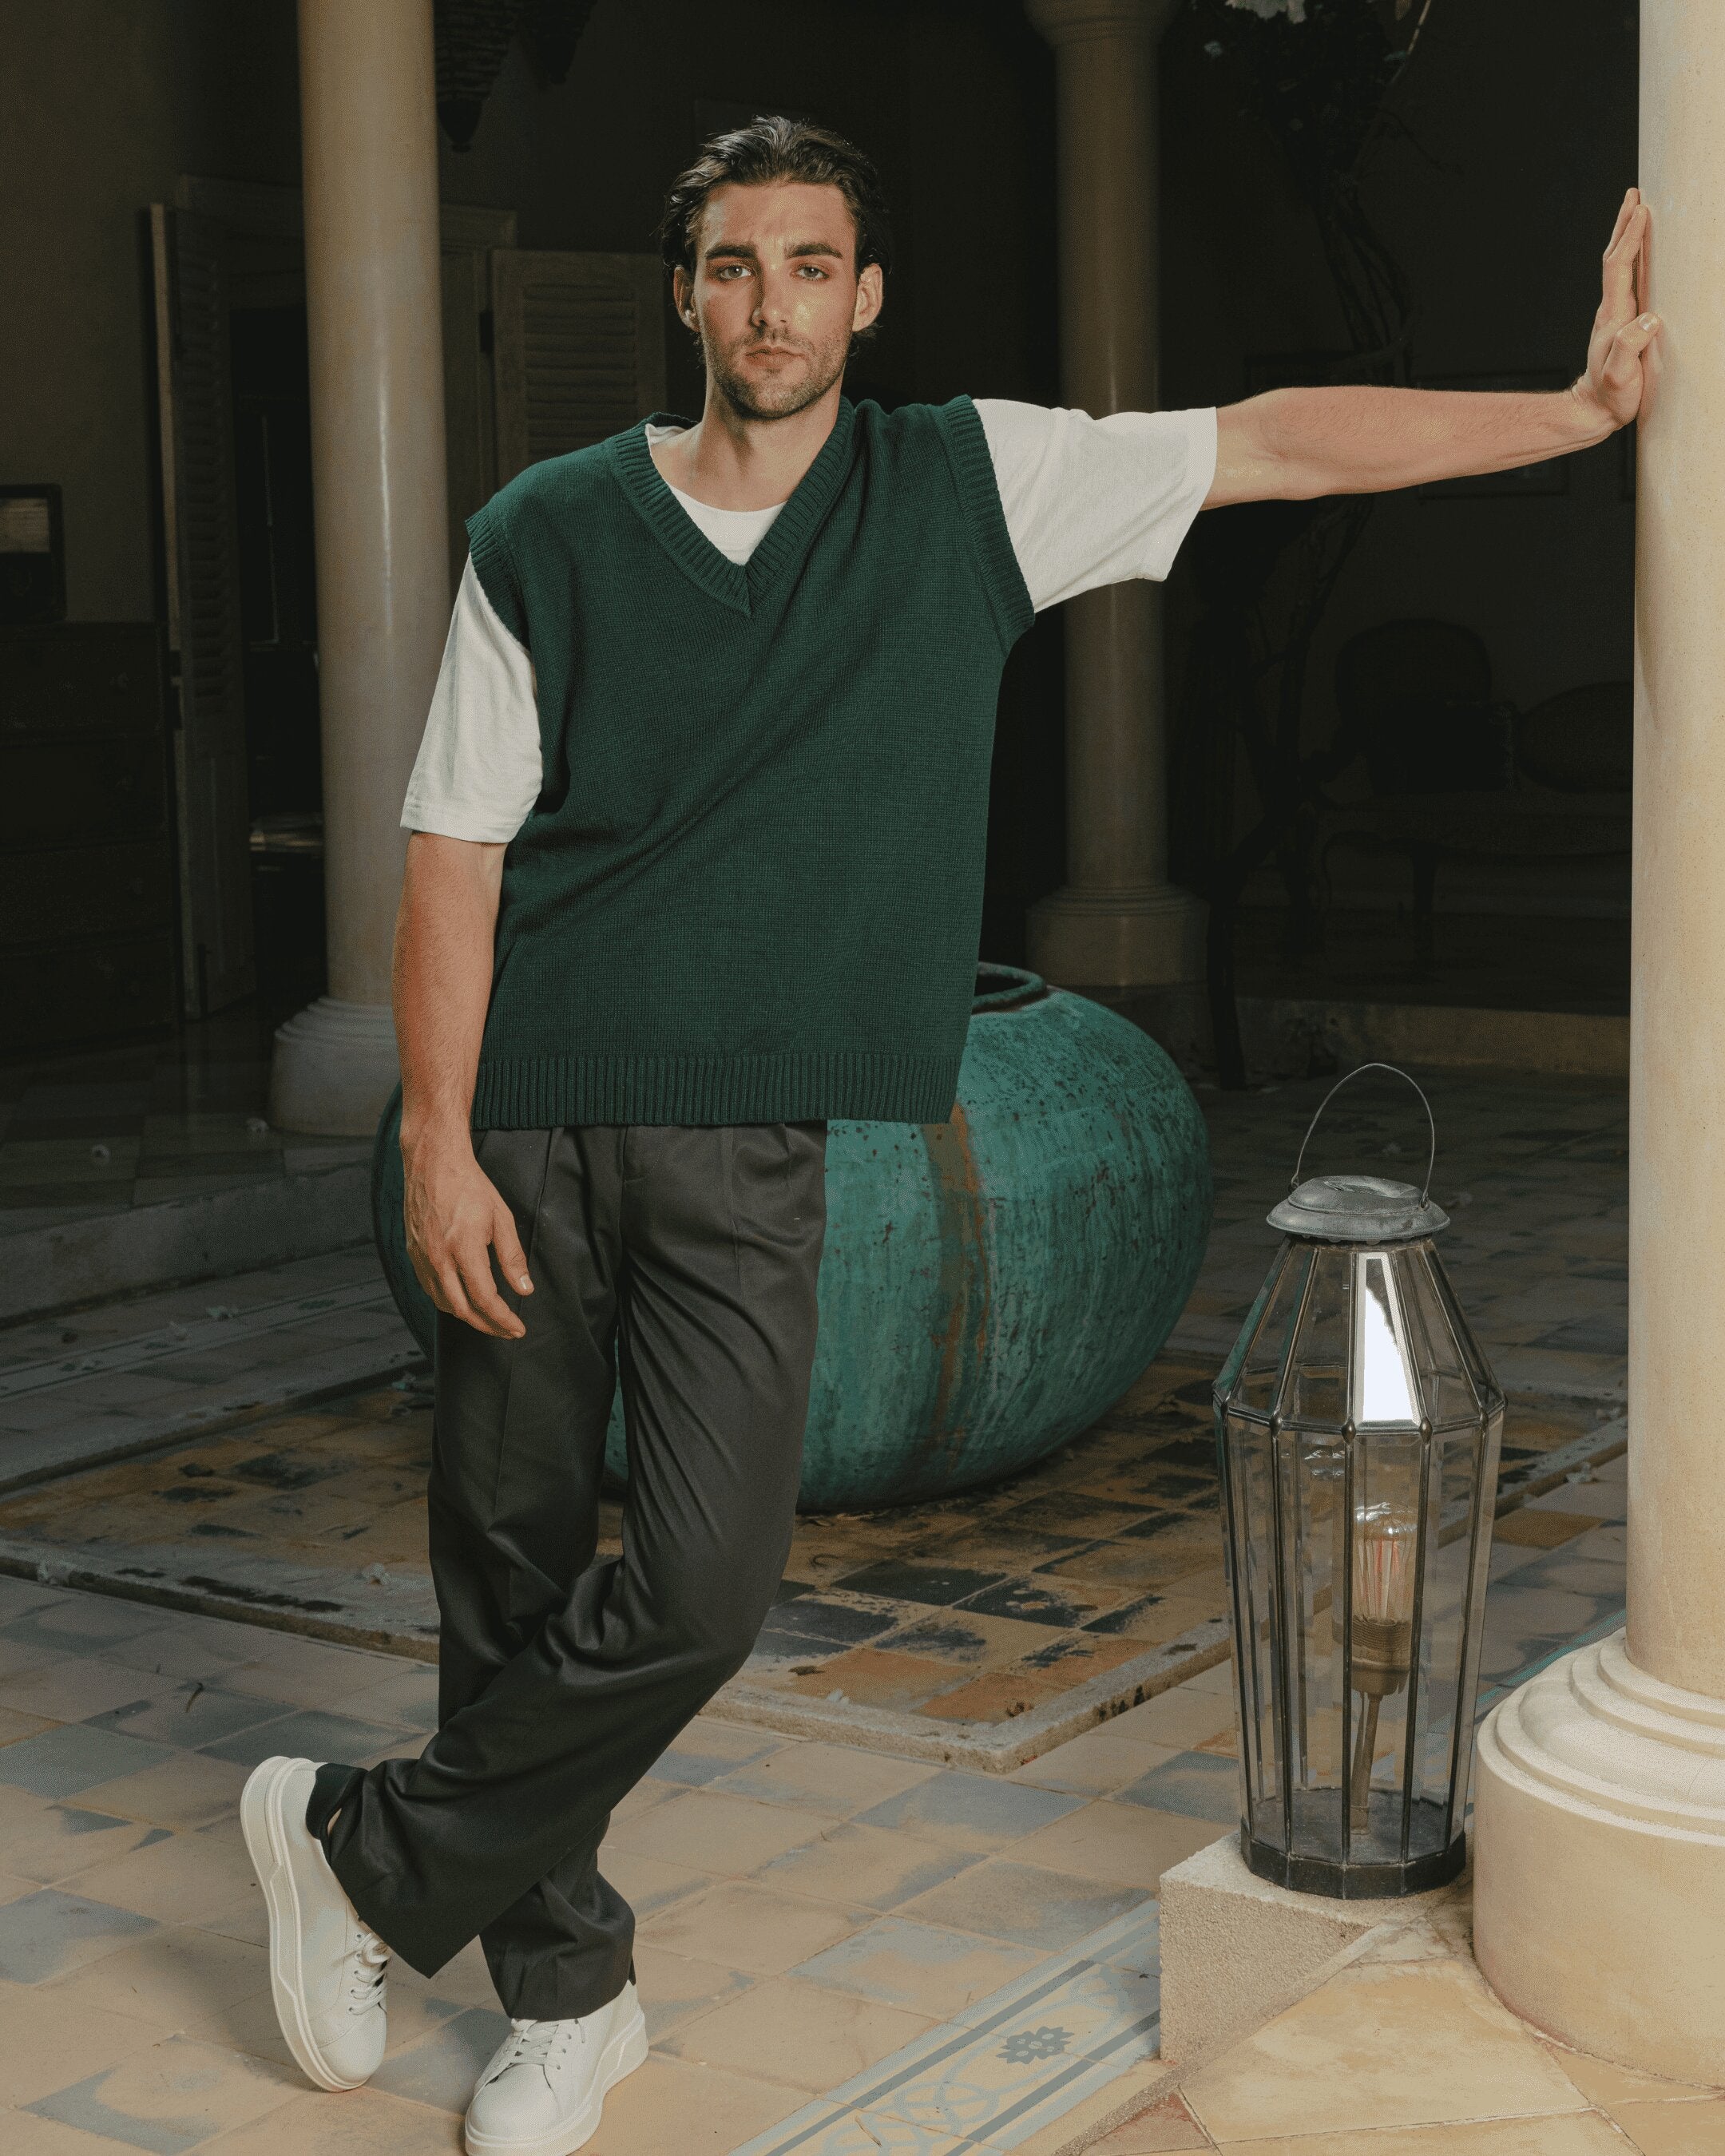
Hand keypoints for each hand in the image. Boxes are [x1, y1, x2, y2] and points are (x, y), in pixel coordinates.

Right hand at [402, 1130, 532, 1339]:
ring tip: (488, 1319)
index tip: (517, 1329)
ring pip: (444, 1304)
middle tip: (506, 1330)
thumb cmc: (470, 1187)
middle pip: (463, 1309)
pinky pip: (430, 1290)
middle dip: (487, 1326)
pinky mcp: (412, 1254)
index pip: (485, 1299)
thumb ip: (512, 1257)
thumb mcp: (501, 1218)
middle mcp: (438, 1259)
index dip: (503, 1320)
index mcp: (463, 1249)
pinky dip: (448, 1302)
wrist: (432, 1164)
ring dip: (467, 1317)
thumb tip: (524, 1290)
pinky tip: (463, 1300)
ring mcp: (422, 1258)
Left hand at [1576, 188, 1661, 429]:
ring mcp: (1617, 314)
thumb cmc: (1612, 396)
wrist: (1596, 410)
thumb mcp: (1620, 376)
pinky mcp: (1623, 321)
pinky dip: (1634, 257)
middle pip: (1616, 258)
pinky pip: (1629, 280)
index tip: (1641, 211)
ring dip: (1628, 236)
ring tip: (1637, 210)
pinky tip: (1642, 250)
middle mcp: (1612, 309)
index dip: (1630, 239)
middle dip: (1625, 225)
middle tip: (1634, 194)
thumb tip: (1651, 318)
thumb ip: (1629, 347)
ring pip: (1621, 266)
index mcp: (1614, 316)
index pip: (1620, 268)